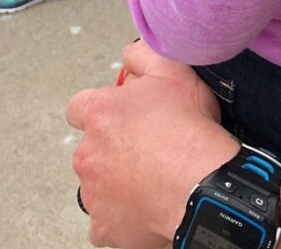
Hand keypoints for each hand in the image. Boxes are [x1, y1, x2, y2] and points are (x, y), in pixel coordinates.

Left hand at [66, 41, 239, 248]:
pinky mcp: (104, 227)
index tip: (125, 115)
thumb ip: (144, 55)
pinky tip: (150, 202)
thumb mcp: (174, 71)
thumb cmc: (189, 130)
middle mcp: (88, 154)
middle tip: (150, 146)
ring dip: (119, 180)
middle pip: (92, 148)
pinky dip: (125, 213)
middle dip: (114, 147)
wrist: (201, 185)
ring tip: (155, 176)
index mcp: (100, 115)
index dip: (103, 109)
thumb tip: (130, 55)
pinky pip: (108, 219)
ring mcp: (94, 194)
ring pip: (99, 184)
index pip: (79, 107)